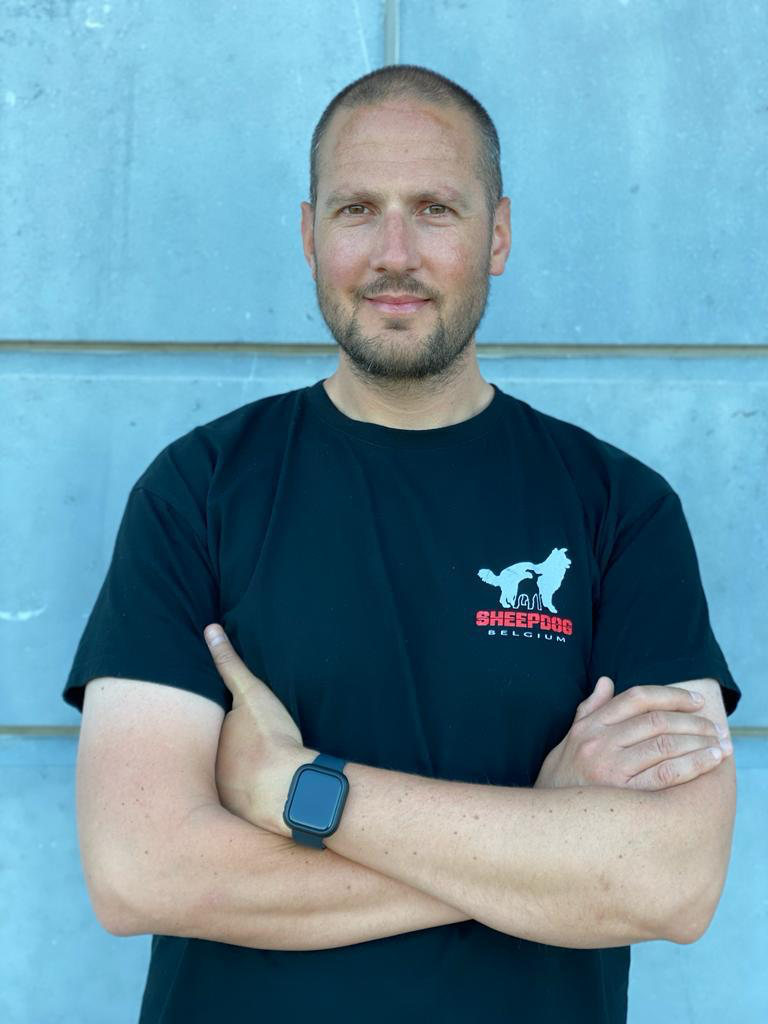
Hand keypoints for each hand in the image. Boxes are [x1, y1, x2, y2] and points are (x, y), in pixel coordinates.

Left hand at [204, 623, 309, 830]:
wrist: (289, 790)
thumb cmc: (270, 739)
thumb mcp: (251, 694)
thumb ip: (229, 663)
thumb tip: (209, 629)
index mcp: (208, 744)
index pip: (212, 731)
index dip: (226, 727)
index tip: (238, 726)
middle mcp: (208, 773)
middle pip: (215, 760)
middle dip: (222, 759)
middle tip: (245, 755)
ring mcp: (225, 799)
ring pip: (227, 786)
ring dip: (236, 784)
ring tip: (255, 778)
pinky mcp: (246, 820)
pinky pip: (247, 807)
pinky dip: (254, 802)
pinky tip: (270, 799)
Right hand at [534, 676, 730, 790]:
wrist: (545, 823)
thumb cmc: (560, 782)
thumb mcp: (568, 740)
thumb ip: (589, 710)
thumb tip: (606, 682)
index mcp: (589, 726)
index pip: (637, 698)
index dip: (671, 696)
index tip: (696, 702)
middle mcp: (599, 742)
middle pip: (656, 721)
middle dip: (693, 722)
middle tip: (715, 728)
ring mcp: (610, 767)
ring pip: (665, 744)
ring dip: (699, 742)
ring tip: (720, 745)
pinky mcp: (622, 793)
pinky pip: (666, 774)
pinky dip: (693, 765)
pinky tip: (710, 763)